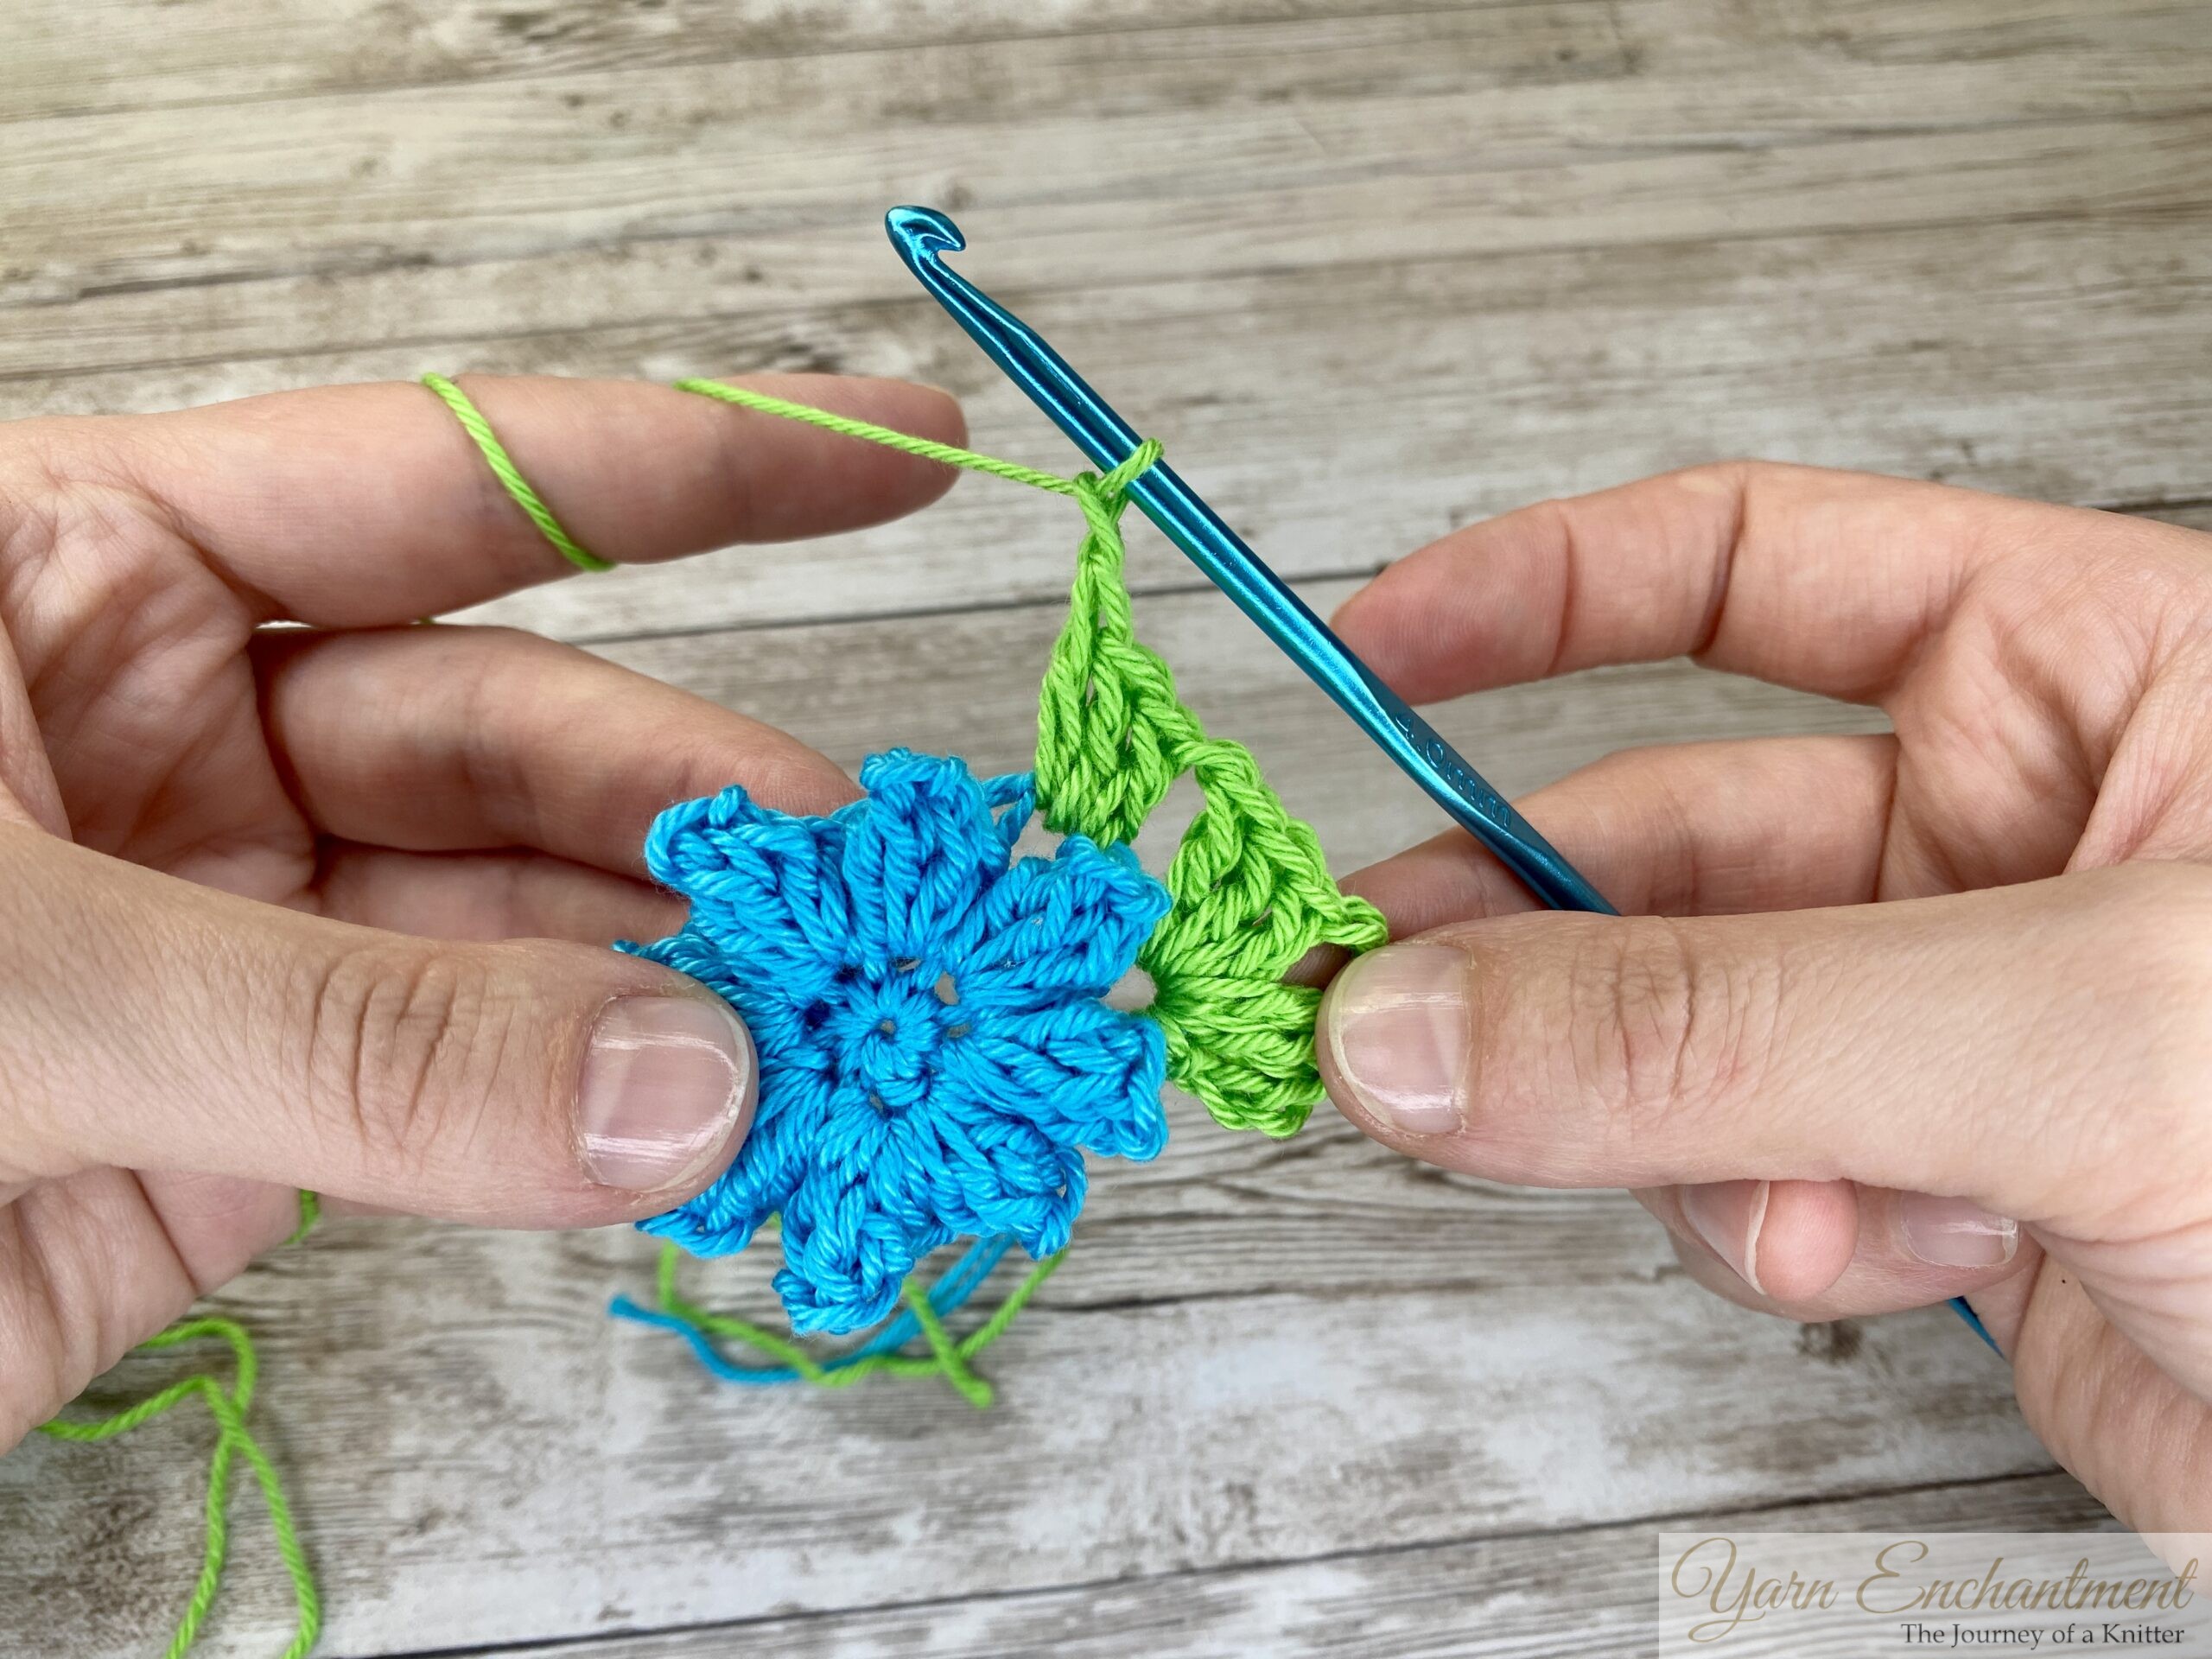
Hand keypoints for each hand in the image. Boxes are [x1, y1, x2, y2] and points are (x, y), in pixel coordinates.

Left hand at [0, 373, 959, 1444]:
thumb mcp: (5, 978)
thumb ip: (356, 1035)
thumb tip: (692, 1084)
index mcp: (66, 568)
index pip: (436, 483)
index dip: (687, 464)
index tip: (893, 453)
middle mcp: (165, 725)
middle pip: (511, 728)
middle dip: (704, 799)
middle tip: (877, 881)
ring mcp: (222, 924)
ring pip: (516, 924)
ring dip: (683, 976)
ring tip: (842, 1019)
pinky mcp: (241, 1117)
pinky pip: (474, 1088)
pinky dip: (605, 1116)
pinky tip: (724, 1120)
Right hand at [1316, 463, 2211, 1531]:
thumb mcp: (2078, 1032)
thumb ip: (1714, 1024)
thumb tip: (1414, 1022)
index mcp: (2100, 674)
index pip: (1755, 567)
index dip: (1539, 591)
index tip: (1368, 648)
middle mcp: (2019, 836)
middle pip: (1674, 837)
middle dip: (1530, 924)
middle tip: (1363, 986)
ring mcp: (1969, 1024)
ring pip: (1686, 1034)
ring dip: (1671, 1112)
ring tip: (1762, 1184)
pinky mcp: (1946, 1194)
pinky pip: (1744, 1178)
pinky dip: (1768, 1225)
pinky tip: (1885, 1255)